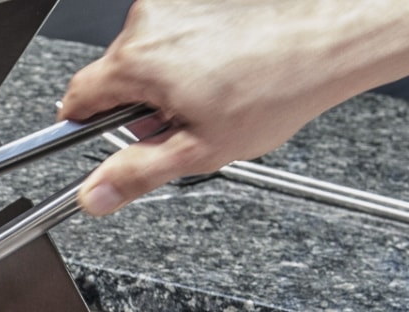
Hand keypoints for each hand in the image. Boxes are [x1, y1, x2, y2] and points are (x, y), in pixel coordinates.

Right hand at [59, 0, 408, 214]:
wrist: (332, 38)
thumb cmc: (279, 86)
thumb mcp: (201, 149)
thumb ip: (137, 173)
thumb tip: (94, 195)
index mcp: (137, 62)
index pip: (76, 99)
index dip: (85, 126)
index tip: (102, 139)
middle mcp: (148, 22)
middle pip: (117, 74)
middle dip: (140, 103)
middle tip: (183, 124)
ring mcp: (173, 2)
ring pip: (149, 52)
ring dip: (168, 76)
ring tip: (216, 95)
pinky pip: (177, 29)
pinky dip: (192, 50)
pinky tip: (227, 68)